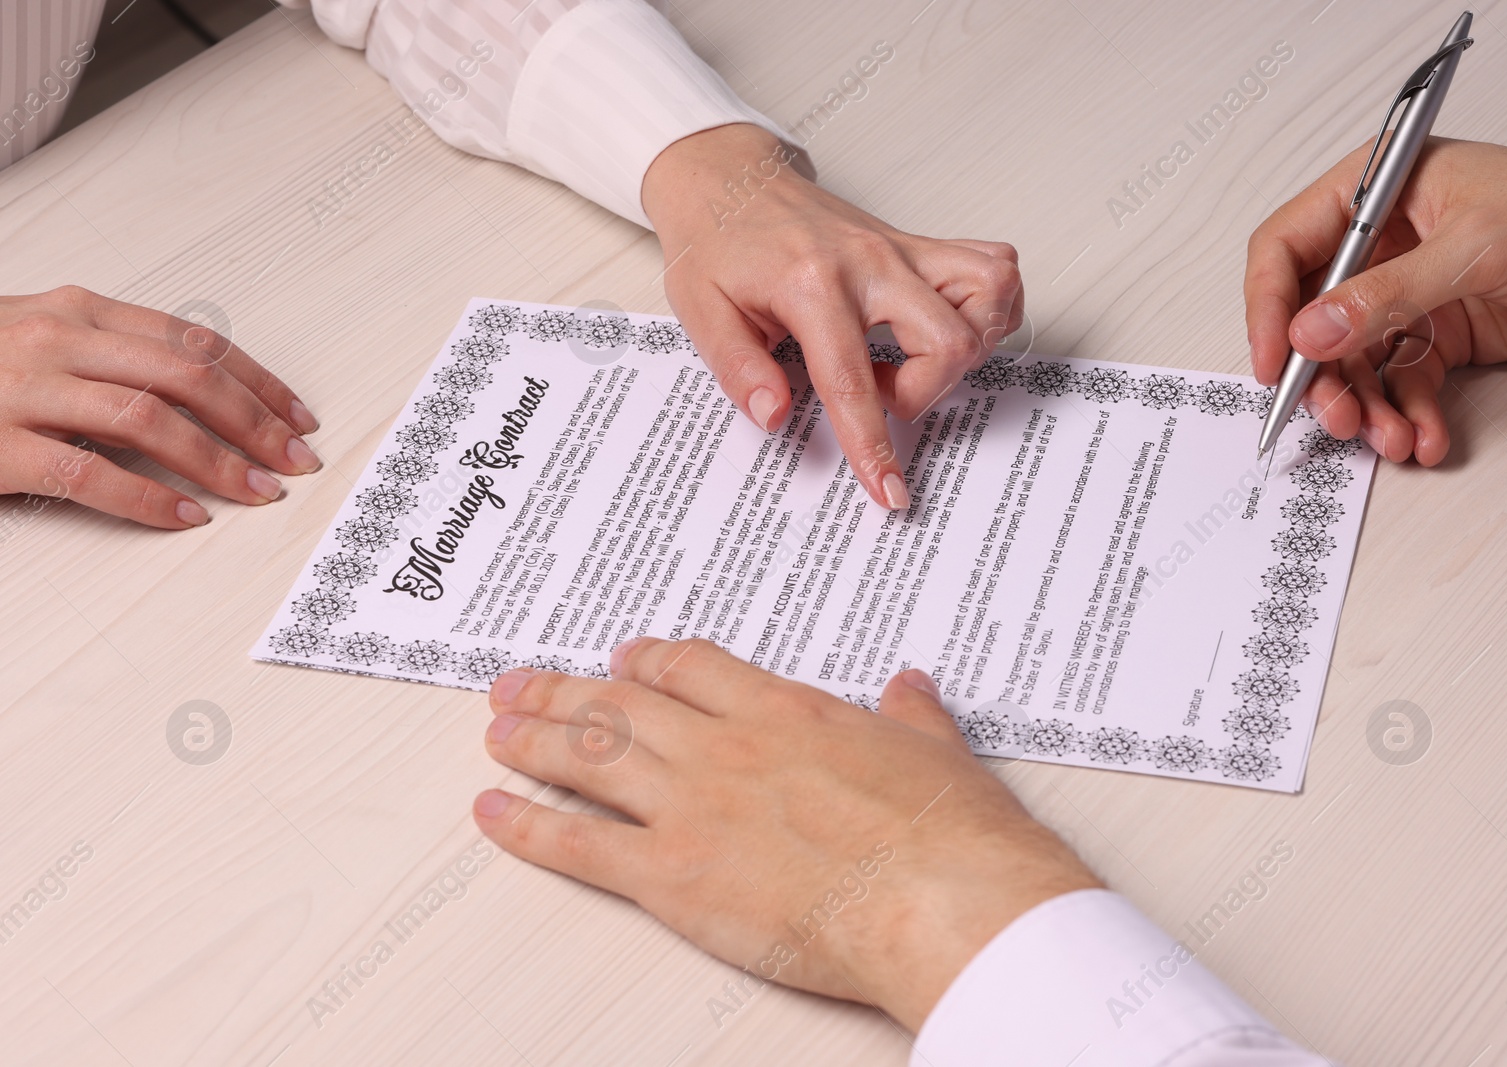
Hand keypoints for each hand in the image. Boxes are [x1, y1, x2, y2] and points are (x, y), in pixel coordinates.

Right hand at [0, 286, 319, 527]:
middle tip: (297, 461)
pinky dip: (146, 499)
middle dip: (255, 422)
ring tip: (258, 492)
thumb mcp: (43, 339)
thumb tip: (206, 392)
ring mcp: (24, 389)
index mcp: (78, 309)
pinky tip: (185, 518)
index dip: (257, 381)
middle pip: (186, 376)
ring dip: (217, 461)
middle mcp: (57, 338)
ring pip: (149, 419)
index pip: (193, 341)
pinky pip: (88, 473)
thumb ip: (114, 354)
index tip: (298, 416)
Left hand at [473, 638, 1096, 1029]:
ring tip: (497, 729)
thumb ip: (911, 714)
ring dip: (532, 740)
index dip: (647, 663)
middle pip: (619, 704)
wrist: (940, 899)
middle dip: (562, 691)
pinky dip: (525, 825)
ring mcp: (690, 807)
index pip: (691, 668)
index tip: (624, 662)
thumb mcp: (937, 751)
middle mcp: (724, 747)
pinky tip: (493, 811)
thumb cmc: (947, 835)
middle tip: (521, 685)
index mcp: (783, 711)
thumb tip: (909, 688)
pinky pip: (577, 843)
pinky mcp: (671, 876)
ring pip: (587, 757)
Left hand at [642, 123, 1023, 509]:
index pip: (853, 381)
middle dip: (924, 394)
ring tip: (914, 360)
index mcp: (811, 283)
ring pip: (991, 293)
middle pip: (949, 342)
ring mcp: (903, 248)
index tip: (888, 491)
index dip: (873, 446)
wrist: (727, 177)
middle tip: (878, 392)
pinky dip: (989, 305)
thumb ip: (738, 368)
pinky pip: (993, 265)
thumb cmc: (716, 241)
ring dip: (967, 347)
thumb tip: (775, 416)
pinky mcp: (919, 244)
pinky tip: (946, 327)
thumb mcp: (700, 310)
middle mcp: (871, 261)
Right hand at [1245, 137, 1506, 464]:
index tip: (1274, 361)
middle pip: (1313, 316)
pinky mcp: (1444, 332)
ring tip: (1389, 438)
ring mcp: (1414, 289)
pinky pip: (1403, 383)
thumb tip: (1311, 331)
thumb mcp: (1477, 248)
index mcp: (1381, 189)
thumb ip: (1387, 294)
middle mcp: (1388, 239)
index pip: (1288, 246)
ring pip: (1356, 361)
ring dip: (1368, 406)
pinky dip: (1409, 414)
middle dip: (1323, 375)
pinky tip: (1423, 435)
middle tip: (1336, 416)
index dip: (1268, 305)